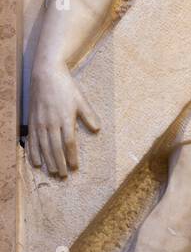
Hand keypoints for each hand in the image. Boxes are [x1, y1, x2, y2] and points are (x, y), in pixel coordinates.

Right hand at [26, 62, 99, 176]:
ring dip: (48, 161)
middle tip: (63, 176)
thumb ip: (89, 115)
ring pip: (43, 147)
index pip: (69, 143)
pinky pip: (31, 141)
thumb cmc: (66, 87)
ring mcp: (39, 123)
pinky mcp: (32, 121)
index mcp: (65, 119)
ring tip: (52, 173)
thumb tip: (98, 129)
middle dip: (59, 164)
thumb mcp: (81, 99)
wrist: (46, 75)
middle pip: (55, 148)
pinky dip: (33, 153)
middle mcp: (51, 123)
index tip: (74, 167)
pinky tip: (36, 163)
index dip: (71, 157)